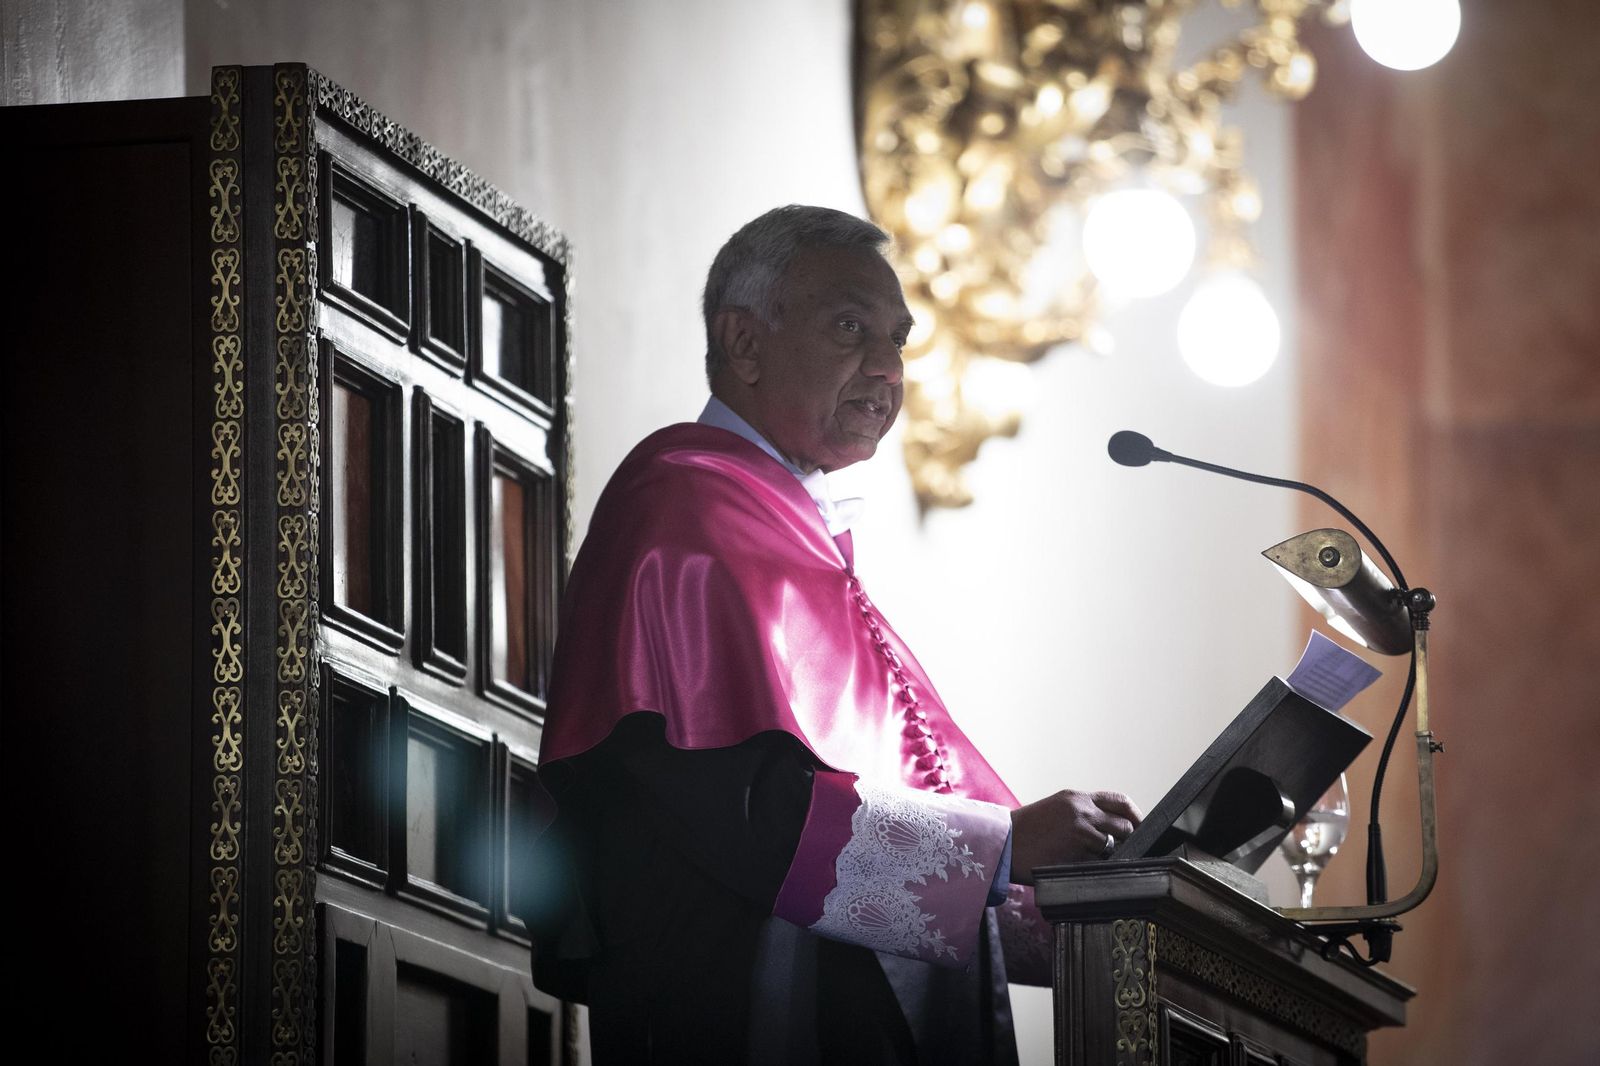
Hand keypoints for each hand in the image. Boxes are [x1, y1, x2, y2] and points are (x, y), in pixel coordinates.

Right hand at [1008, 790, 1143, 884]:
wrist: (1001, 843)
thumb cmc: (1025, 830)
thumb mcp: (1055, 809)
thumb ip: (1082, 814)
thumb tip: (1109, 829)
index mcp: (1076, 798)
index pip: (1120, 801)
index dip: (1135, 815)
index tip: (1139, 827)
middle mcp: (1081, 811)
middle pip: (1124, 826)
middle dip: (1127, 840)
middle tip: (1122, 851)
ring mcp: (1080, 834)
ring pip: (1113, 847)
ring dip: (1110, 857)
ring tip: (1096, 862)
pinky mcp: (1075, 855)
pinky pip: (1098, 863)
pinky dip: (1096, 868)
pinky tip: (1084, 870)